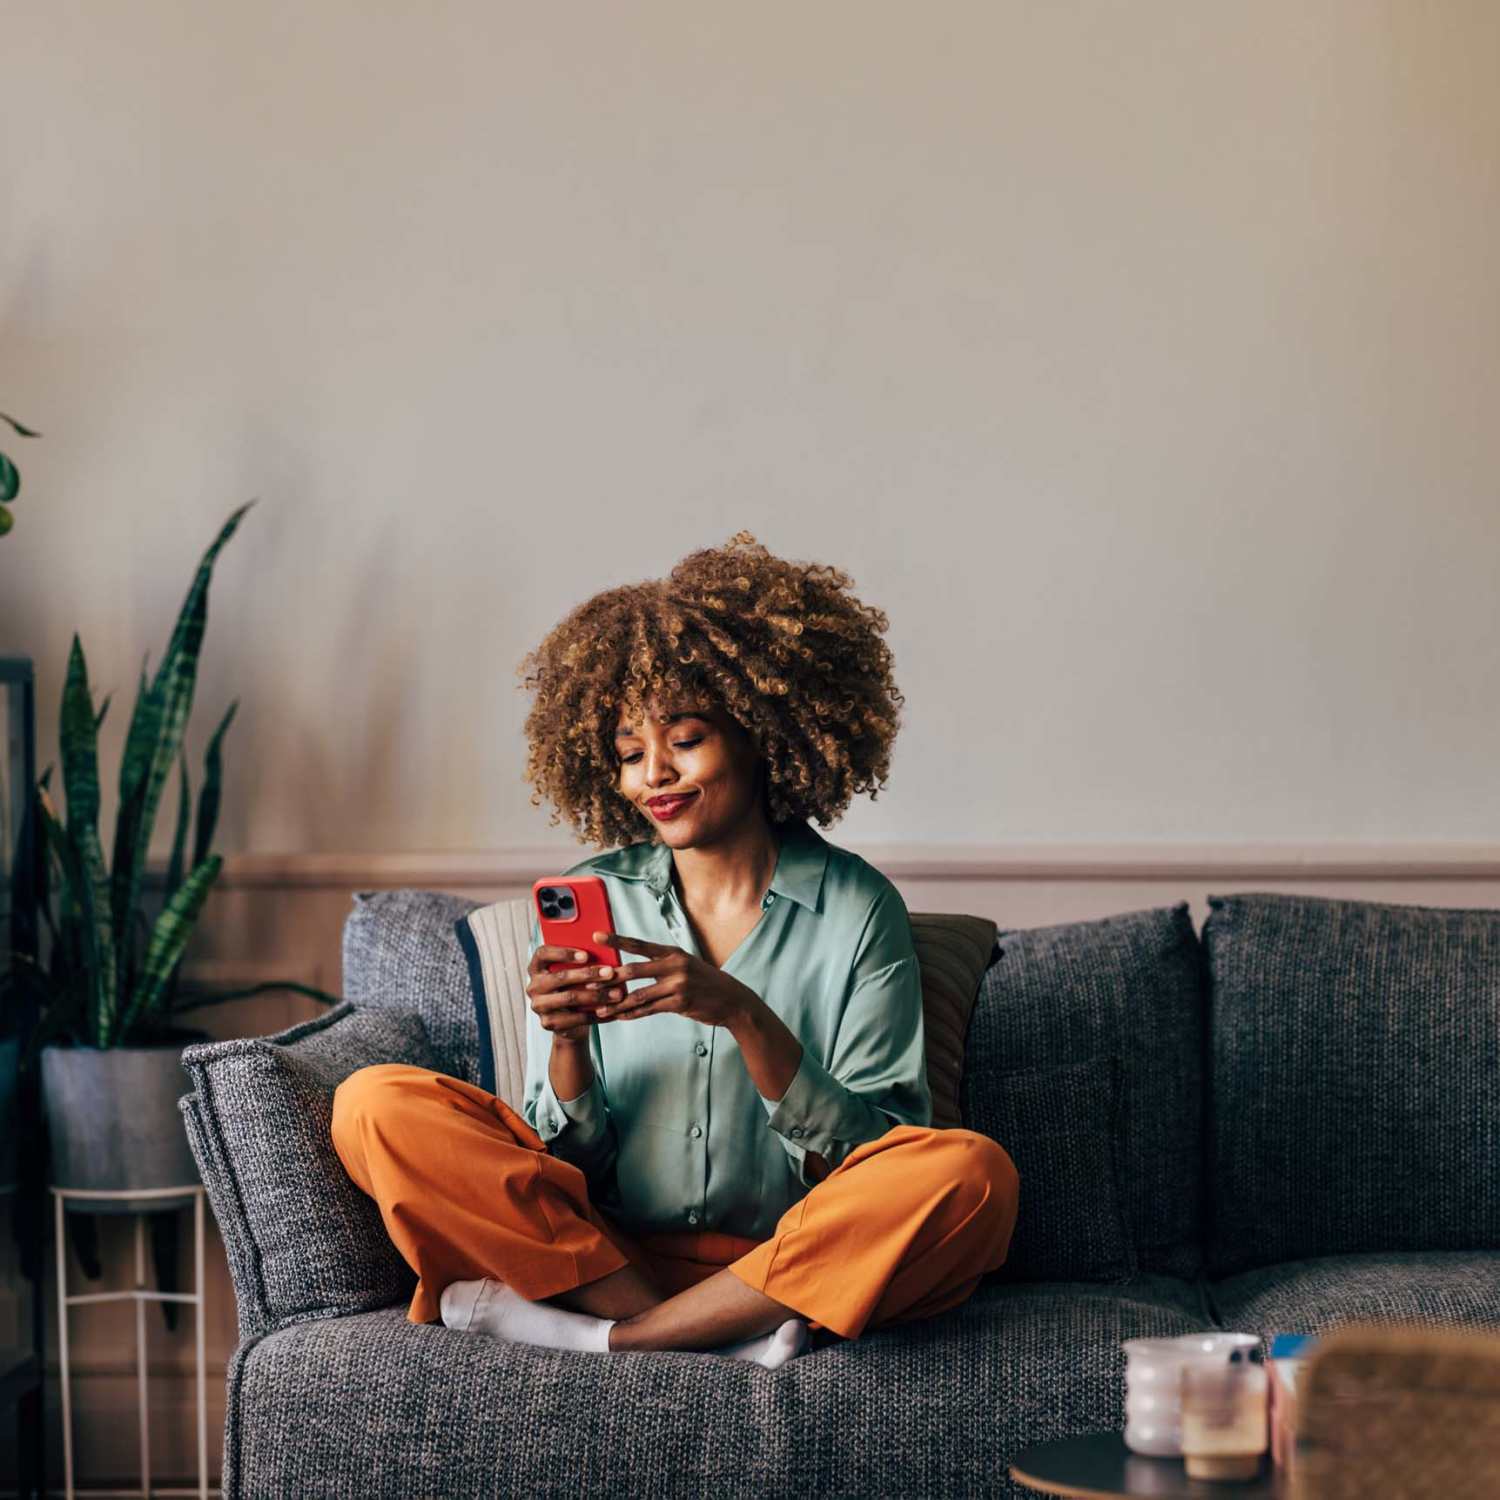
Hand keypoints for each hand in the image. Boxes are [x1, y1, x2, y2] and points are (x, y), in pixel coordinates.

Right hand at [525, 944, 627, 1043]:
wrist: (569, 1019)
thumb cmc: (575, 986)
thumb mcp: (575, 971)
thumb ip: (582, 961)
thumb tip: (605, 950)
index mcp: (537, 967)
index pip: (543, 953)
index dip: (564, 953)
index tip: (586, 955)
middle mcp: (533, 986)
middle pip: (560, 977)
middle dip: (588, 974)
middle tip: (611, 973)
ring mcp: (539, 1006)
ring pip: (570, 998)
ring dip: (597, 995)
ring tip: (617, 993)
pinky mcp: (548, 1023)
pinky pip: (575, 1017)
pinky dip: (597, 1014)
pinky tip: (613, 1010)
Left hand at [586, 929, 760, 1029]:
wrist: (733, 1000)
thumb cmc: (705, 982)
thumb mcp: (686, 965)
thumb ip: (662, 965)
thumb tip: (634, 969)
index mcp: (673, 953)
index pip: (639, 945)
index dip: (617, 940)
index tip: (596, 936)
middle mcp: (674, 965)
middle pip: (633, 970)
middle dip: (609, 977)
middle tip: (587, 981)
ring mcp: (678, 985)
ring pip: (638, 994)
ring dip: (616, 1003)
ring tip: (599, 1009)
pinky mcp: (680, 1003)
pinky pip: (649, 1009)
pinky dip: (632, 1014)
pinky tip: (619, 1017)